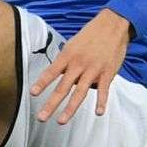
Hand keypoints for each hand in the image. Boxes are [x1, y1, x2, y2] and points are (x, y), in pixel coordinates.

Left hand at [30, 9, 131, 124]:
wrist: (113, 25)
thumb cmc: (91, 34)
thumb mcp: (73, 43)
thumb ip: (65, 60)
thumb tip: (57, 73)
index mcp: (68, 55)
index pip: (51, 72)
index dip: (42, 83)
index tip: (33, 94)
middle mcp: (78, 64)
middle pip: (63, 88)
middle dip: (51, 104)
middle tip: (41, 117)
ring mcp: (93, 70)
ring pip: (80, 93)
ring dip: (70, 109)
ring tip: (61, 121)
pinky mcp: (107, 73)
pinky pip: (103, 90)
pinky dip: (101, 102)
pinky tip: (98, 113)